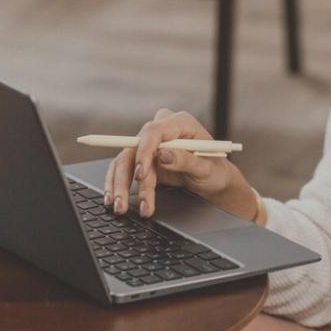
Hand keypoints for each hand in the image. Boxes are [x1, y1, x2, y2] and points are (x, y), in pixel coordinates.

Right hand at [102, 108, 257, 220]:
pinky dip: (118, 184)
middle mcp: (162, 129)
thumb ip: (186, 160)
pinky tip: (115, 199)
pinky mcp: (144, 158)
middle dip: (127, 176)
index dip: (144, 151)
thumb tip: (164, 155)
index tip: (141, 174)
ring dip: (120, 185)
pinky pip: (125, 168)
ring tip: (120, 207)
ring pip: (126, 160)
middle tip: (124, 200)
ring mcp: (151, 144)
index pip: (154, 131)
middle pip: (134, 147)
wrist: (214, 181)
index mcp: (181, 123)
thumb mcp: (206, 168)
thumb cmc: (215, 171)